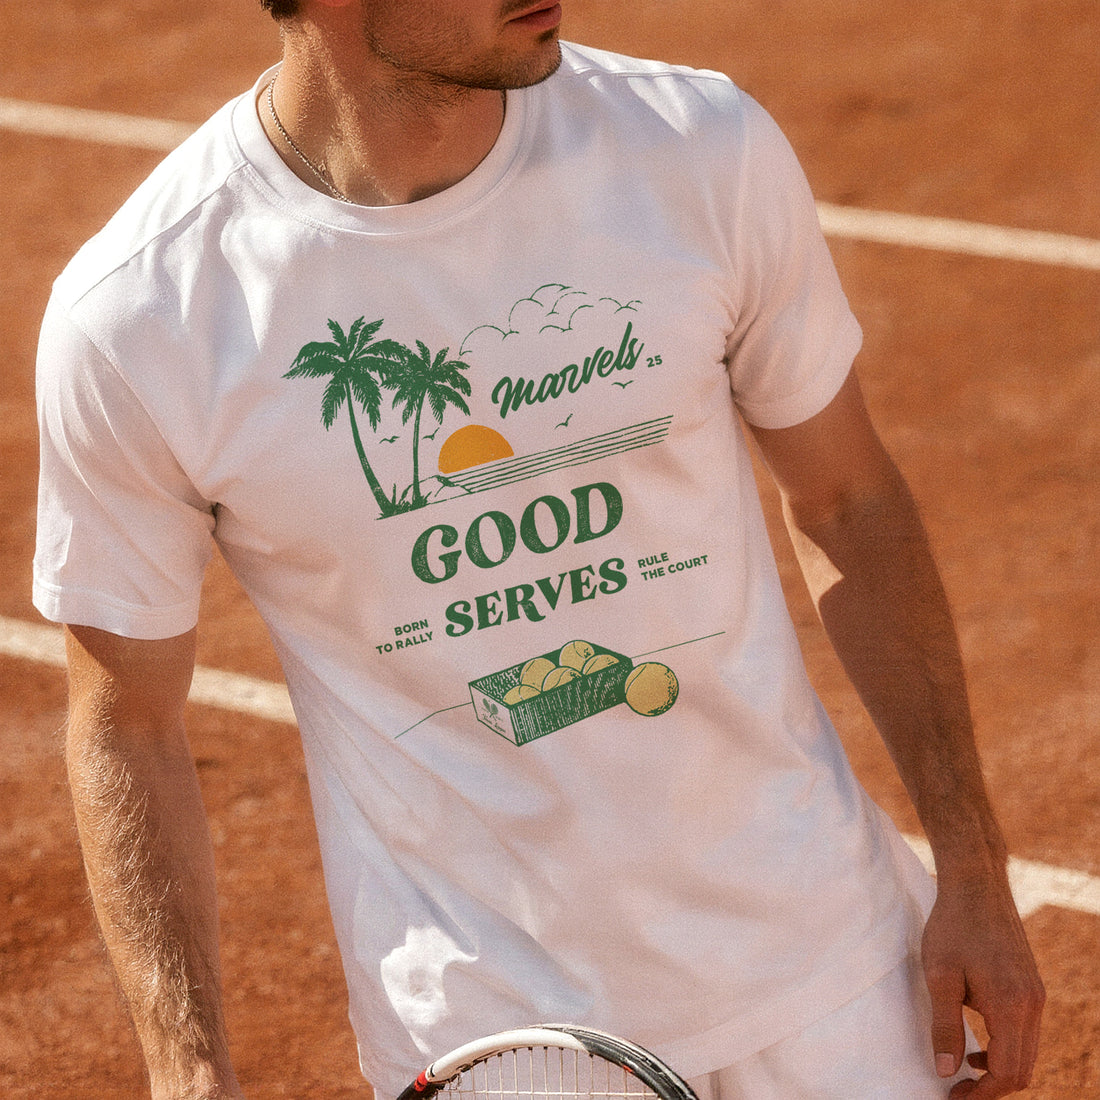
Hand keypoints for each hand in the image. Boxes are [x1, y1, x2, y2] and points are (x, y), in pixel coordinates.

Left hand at [921, 872, 1044, 1097]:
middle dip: (992, 1087)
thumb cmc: (953, 927)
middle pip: (1022, 1068)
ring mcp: (1036, 994)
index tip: (954, 1097)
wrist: (976, 885)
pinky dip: (1007, 1046)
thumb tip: (947, 1071)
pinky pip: (1026, 1031)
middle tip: (958, 1090)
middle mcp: (1032, 1006)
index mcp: (1011, 1007)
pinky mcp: (1031, 985)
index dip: (982, 1094)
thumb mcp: (939, 977)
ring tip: (965, 1069)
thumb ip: (944, 1026)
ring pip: (1027, 1051)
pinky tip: (978, 1041)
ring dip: (1000, 1067)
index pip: (1006, 1072)